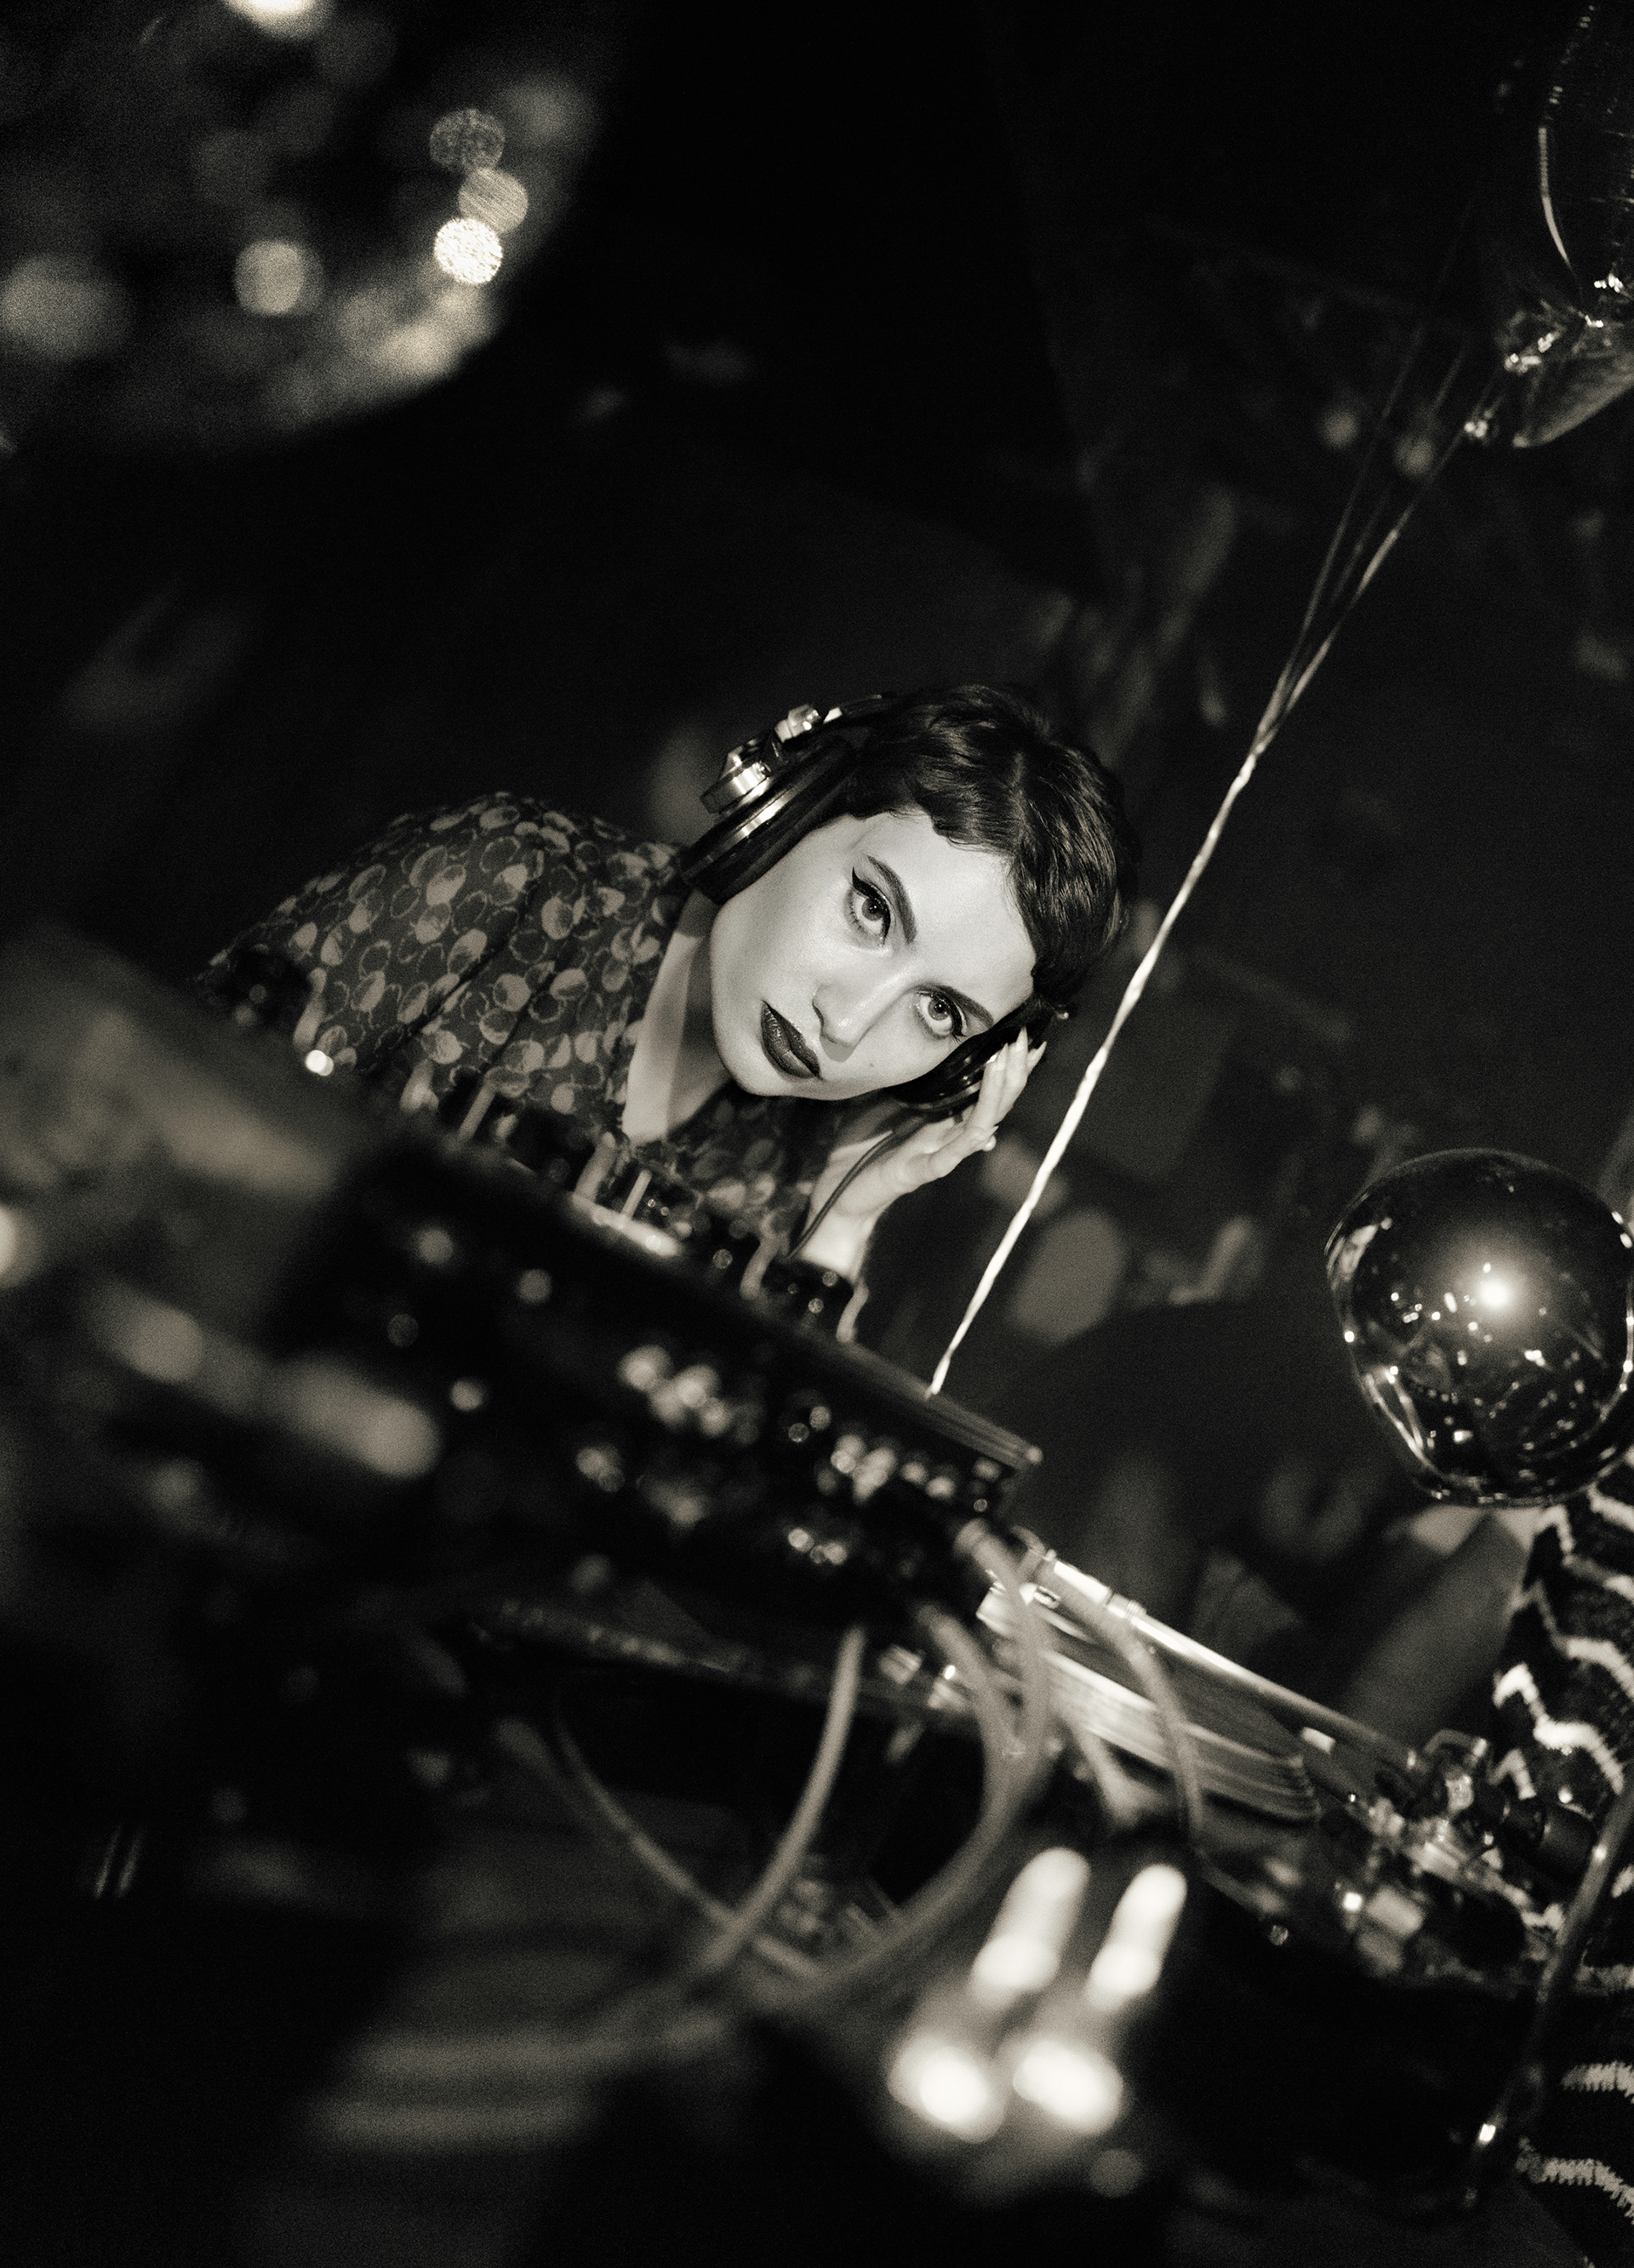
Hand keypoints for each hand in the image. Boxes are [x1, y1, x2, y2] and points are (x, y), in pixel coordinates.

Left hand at [796, 1033, 1043, 1279]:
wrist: (836, 1187)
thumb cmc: (859, 1142)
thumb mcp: (883, 1097)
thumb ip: (910, 1081)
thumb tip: (940, 1056)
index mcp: (943, 1116)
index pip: (988, 1089)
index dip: (1010, 1065)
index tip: (1026, 1034)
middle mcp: (949, 1134)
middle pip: (997, 1104)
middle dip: (1014, 1071)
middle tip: (1025, 1039)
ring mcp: (939, 1153)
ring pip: (983, 1123)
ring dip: (999, 1093)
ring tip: (1005, 1061)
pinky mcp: (923, 1171)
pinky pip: (955, 1154)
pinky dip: (973, 1135)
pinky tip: (986, 1120)